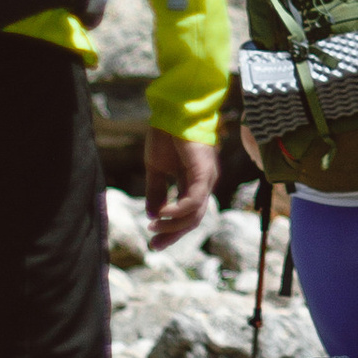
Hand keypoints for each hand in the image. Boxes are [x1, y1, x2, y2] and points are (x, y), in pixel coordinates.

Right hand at [144, 130, 217, 249]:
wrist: (172, 112)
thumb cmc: (166, 135)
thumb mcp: (156, 169)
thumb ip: (156, 191)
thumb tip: (151, 214)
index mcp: (193, 183)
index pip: (186, 214)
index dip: (171, 230)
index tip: (154, 242)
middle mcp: (203, 184)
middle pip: (193, 219)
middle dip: (173, 234)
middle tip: (155, 245)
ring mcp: (205, 179)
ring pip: (195, 213)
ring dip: (174, 225)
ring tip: (154, 226)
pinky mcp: (202, 172)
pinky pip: (193, 199)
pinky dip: (178, 210)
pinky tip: (163, 214)